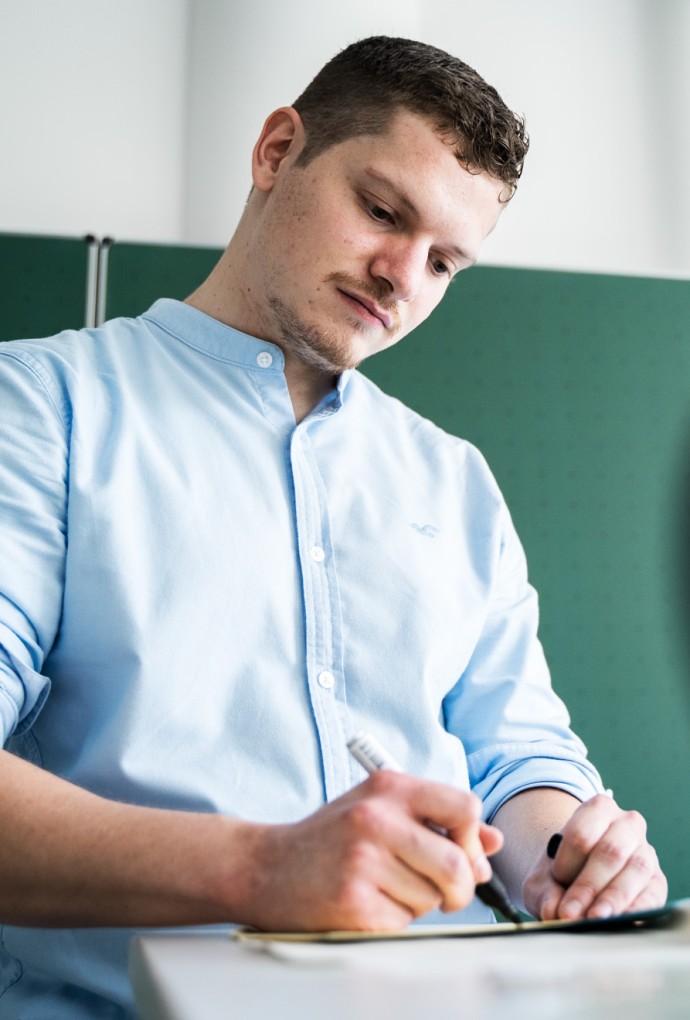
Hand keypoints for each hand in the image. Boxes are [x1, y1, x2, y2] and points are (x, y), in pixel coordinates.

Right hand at [234, 770, 502, 931]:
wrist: (264, 867)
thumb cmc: (330, 837)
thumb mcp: (380, 811)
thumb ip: (436, 820)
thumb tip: (492, 841)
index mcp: (388, 786)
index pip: (465, 806)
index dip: (472, 837)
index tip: (460, 851)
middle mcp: (377, 818)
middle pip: (457, 864)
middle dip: (459, 888)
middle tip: (443, 892)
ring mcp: (363, 860)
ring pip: (432, 898)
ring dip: (419, 903)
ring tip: (383, 886)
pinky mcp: (353, 901)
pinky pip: (404, 923)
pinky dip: (394, 921)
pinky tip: (366, 902)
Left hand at [523, 794, 666, 920]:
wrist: (580, 874)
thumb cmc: (562, 871)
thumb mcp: (545, 875)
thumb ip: (545, 890)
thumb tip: (552, 910)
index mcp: (598, 809)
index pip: (582, 833)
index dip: (568, 860)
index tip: (556, 878)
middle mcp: (627, 824)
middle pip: (610, 851)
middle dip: (589, 886)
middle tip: (569, 913)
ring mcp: (646, 851)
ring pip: (635, 870)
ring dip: (613, 898)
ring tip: (594, 920)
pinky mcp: (657, 881)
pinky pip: (652, 894)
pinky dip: (636, 910)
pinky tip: (620, 922)